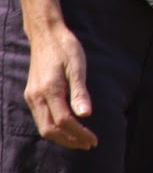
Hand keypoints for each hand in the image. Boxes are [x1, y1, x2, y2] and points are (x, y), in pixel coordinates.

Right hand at [24, 19, 96, 148]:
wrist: (46, 35)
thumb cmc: (65, 48)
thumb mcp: (77, 66)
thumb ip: (80, 92)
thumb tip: (85, 115)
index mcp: (49, 90)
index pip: (64, 121)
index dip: (78, 133)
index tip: (93, 139)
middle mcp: (36, 97)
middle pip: (50, 130)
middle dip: (69, 140)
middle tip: (88, 144)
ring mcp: (32, 96)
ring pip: (43, 126)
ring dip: (61, 137)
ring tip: (79, 140)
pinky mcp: (31, 94)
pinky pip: (40, 118)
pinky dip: (53, 128)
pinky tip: (66, 127)